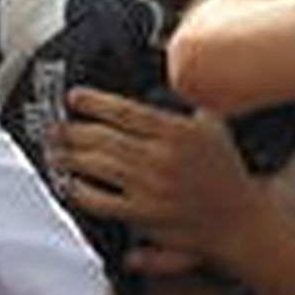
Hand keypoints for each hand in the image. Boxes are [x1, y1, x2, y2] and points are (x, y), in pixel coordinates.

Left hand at [57, 88, 264, 275]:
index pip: (126, 111)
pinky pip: (105, 203)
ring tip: (55, 151)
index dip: (95, 102)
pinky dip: (84, 193)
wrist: (240, 222)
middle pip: (105, 138)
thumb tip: (166, 72)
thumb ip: (186, 99)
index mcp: (176, 131)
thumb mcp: (213, 122)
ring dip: (72, 158)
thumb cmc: (227, 171)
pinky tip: (71, 185)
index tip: (73, 96)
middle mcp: (160, 158)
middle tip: (54, 126)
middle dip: (74, 130)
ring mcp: (151, 189)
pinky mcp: (146, 218)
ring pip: (100, 168)